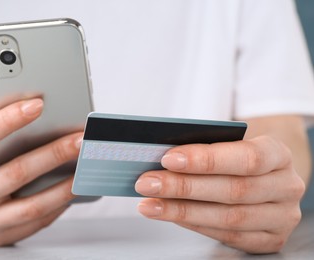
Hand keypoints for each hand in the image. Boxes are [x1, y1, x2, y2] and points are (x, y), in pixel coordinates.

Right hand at [0, 99, 80, 245]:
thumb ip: (0, 137)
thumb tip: (43, 111)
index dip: (7, 120)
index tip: (38, 104)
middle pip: (16, 173)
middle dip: (54, 153)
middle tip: (81, 139)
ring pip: (33, 205)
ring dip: (65, 186)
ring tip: (88, 169)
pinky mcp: (2, 238)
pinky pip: (38, 221)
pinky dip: (60, 204)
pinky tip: (75, 189)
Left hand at [135, 136, 304, 253]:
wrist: (266, 177)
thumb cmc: (239, 157)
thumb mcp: (231, 145)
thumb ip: (205, 149)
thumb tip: (162, 159)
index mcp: (279, 155)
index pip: (246, 157)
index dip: (206, 160)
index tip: (168, 158)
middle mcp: (286, 186)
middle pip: (233, 190)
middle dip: (184, 187)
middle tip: (147, 183)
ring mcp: (281, 217)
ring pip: (228, 218)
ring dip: (182, 211)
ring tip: (150, 203)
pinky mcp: (270, 239)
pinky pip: (227, 236)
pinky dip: (194, 225)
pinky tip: (170, 215)